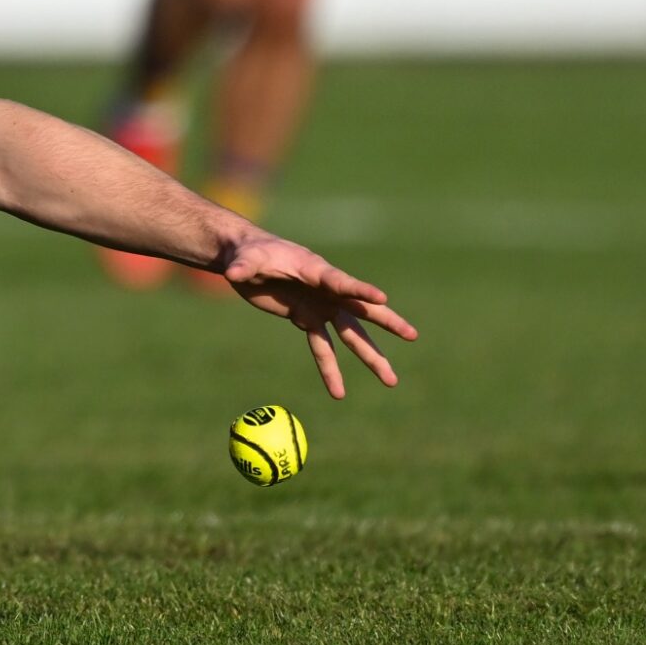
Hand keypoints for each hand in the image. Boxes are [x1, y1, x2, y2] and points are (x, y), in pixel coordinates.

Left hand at [215, 231, 418, 399]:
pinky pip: (323, 348)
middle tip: (413, 335)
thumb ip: (243, 266)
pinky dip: (330, 370)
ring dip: (370, 356)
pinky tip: (338, 393)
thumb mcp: (246, 257)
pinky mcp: (306, 320)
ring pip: (350, 335)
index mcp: (316, 270)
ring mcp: (319, 307)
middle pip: (360, 308)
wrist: (244, 259)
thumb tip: (233, 274)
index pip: (341, 281)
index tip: (382, 297)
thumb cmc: (249, 252)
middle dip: (387, 322)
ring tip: (391, 381)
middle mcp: (325, 291)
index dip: (360, 289)